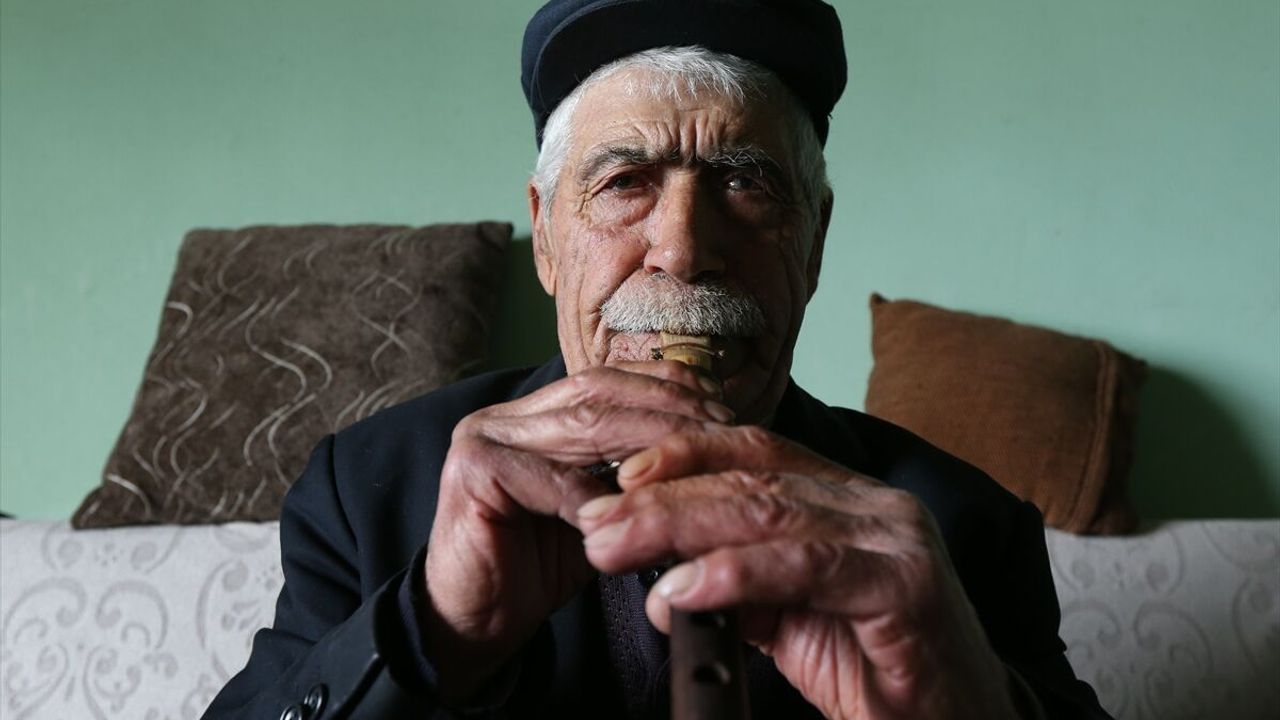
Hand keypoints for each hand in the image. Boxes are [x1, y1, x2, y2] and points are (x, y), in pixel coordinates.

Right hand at [420, 362, 733, 700]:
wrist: (476, 621)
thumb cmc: (540, 566)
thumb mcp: (600, 509)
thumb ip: (633, 470)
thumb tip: (709, 439)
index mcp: (534, 412)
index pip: (609, 380)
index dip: (668, 389)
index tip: (724, 411)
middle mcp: (505, 414)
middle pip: (600, 395)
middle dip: (668, 411)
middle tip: (723, 433)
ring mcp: (482, 436)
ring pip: (583, 427)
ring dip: (648, 445)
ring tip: (695, 464)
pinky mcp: (473, 472)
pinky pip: (552, 480)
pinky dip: (600, 495)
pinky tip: (640, 511)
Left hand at [577, 427, 1020, 719]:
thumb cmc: (878, 672)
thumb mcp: (795, 621)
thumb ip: (744, 584)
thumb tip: (670, 568)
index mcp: (847, 501)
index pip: (756, 454)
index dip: (683, 454)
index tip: (616, 477)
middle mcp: (874, 505)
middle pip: (751, 480)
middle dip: (660, 497)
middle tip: (594, 522)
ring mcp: (894, 538)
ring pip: (769, 512)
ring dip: (677, 526)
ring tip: (614, 547)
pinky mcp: (906, 586)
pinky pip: (805, 566)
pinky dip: (733, 574)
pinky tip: (681, 587)